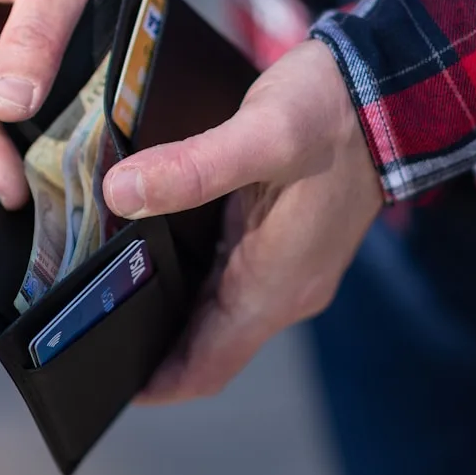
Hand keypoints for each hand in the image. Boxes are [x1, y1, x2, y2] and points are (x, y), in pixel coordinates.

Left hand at [103, 41, 383, 401]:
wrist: (391, 90)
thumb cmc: (332, 112)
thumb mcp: (262, 131)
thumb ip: (193, 167)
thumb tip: (120, 194)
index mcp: (275, 286)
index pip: (207, 369)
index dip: (154, 384)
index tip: (99, 381)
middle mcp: (284, 291)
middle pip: (206, 347)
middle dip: (148, 348)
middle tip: (84, 330)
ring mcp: (289, 271)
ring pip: (216, 317)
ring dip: (168, 315)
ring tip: (104, 296)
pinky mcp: (287, 245)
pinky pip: (230, 283)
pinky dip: (189, 283)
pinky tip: (153, 255)